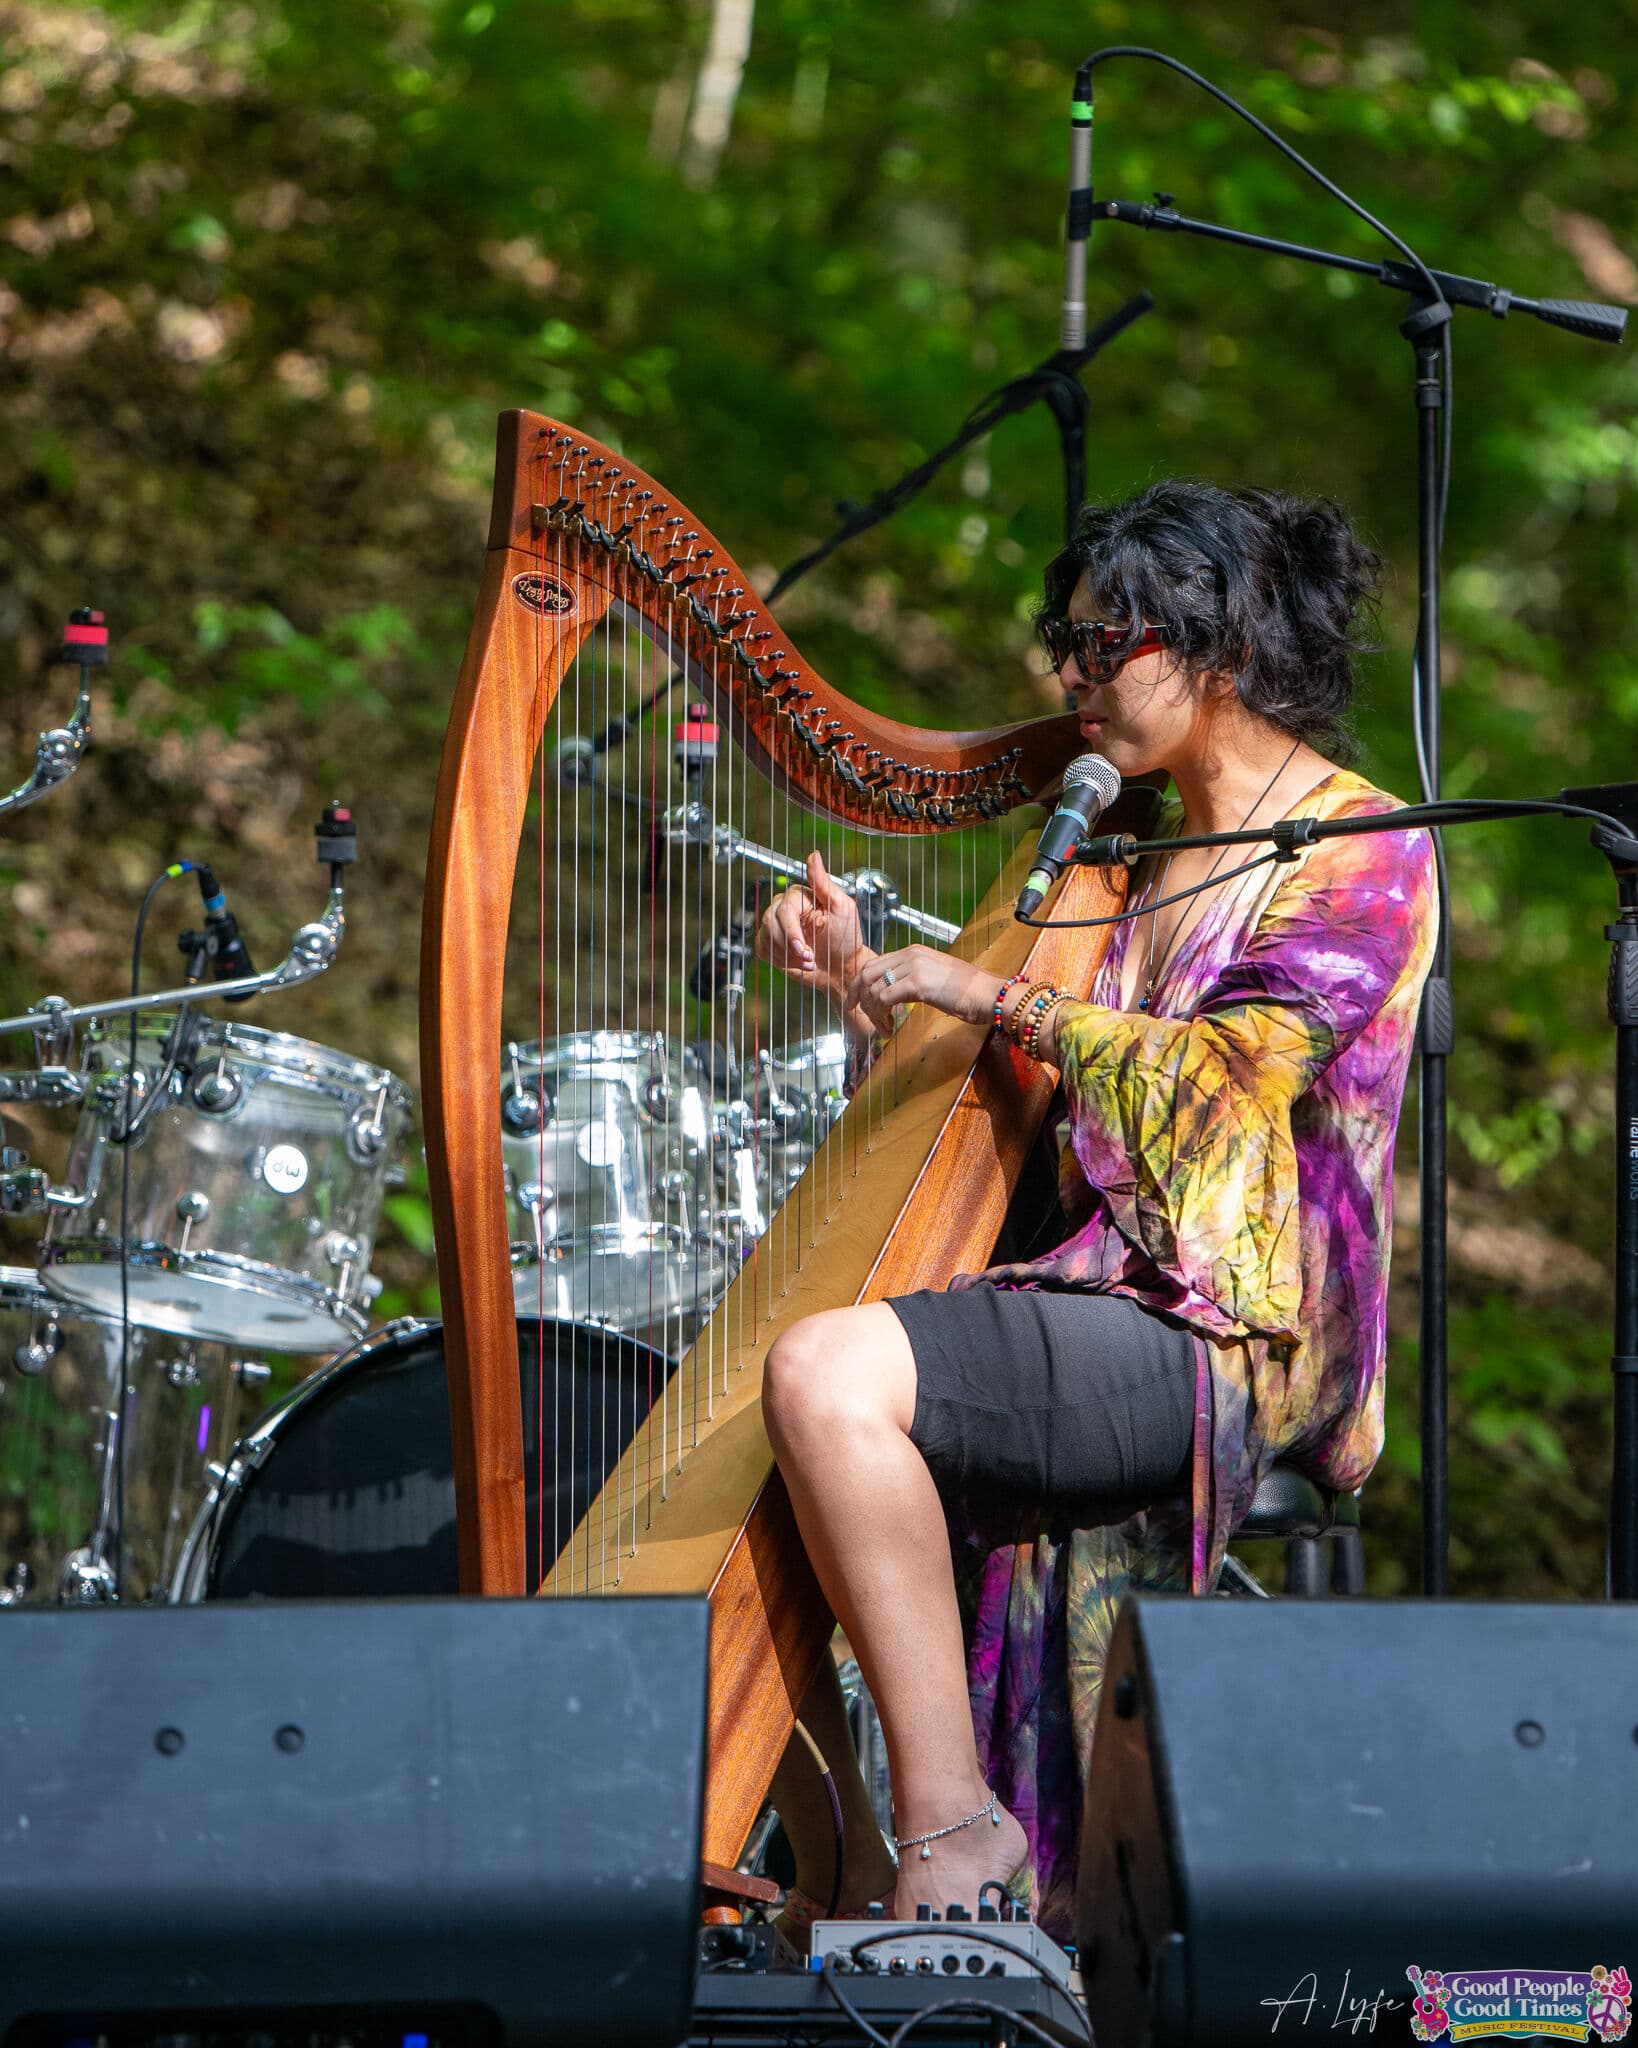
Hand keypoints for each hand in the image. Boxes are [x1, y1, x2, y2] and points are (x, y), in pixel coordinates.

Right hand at [755, 850, 867, 999]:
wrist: (841, 968)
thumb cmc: (846, 938)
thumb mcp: (842, 908)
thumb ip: (824, 882)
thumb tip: (814, 855)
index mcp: (800, 896)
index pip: (785, 909)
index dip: (792, 932)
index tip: (805, 949)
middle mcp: (784, 907)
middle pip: (771, 923)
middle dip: (791, 947)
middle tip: (810, 957)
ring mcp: (775, 925)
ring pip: (766, 937)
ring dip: (788, 956)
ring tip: (808, 960)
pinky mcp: (770, 942)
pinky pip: (762, 949)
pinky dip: (780, 961)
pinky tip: (796, 962)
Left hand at [846, 946, 1003, 1035]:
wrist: (990, 994)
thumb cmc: (969, 992)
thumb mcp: (936, 980)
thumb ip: (914, 980)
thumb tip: (895, 994)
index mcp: (914, 952)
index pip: (874, 963)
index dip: (858, 984)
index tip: (854, 1001)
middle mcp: (911, 955)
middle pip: (867, 973)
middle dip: (856, 995)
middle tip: (855, 1013)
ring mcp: (914, 967)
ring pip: (873, 989)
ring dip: (873, 1013)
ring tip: (883, 1028)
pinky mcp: (918, 984)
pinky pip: (884, 999)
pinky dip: (881, 1017)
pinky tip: (890, 1028)